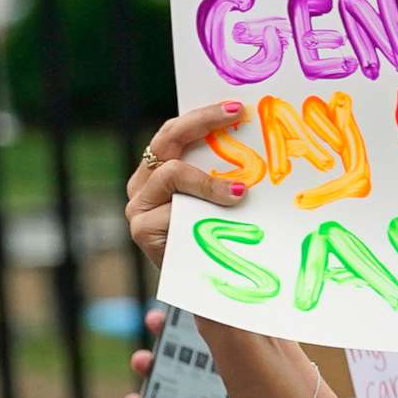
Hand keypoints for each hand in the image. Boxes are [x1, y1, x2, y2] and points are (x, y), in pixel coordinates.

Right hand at [125, 103, 248, 269]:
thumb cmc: (218, 242)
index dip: (204, 117)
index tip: (236, 107)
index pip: (175, 132)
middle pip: (167, 140)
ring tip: (241, 195)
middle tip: (236, 116)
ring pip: (173, 174)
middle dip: (203, 123)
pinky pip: (172, 210)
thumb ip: (224, 177)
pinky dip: (200, 211)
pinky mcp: (142, 230)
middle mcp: (142, 185)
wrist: (208, 290)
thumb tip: (258, 144)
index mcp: (158, 172)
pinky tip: (221, 219)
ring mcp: (138, 207)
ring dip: (210, 181)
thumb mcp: (222, 203)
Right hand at [126, 308, 273, 397]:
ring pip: (162, 382)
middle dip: (166, 336)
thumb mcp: (260, 385)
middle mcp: (215, 390)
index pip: (214, 339)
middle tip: (155, 321)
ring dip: (148, 367)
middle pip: (184, 355)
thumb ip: (246, 350)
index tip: (182, 301)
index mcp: (239, 374)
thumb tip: (239, 308)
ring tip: (142, 361)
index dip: (196, 319)